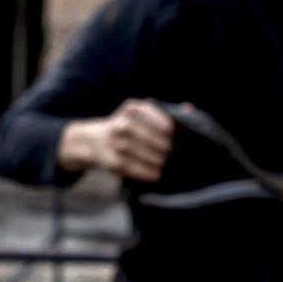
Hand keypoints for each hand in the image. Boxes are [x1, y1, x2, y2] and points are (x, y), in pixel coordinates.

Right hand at [57, 99, 176, 182]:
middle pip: (161, 143)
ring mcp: (118, 144)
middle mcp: (124, 125)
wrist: (93, 141)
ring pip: (152, 158)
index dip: (174, 135)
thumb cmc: (126, 126)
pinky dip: (150, 173)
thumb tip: (189, 108)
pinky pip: (140, 170)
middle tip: (172, 155)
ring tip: (165, 164)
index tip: (176, 139)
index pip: (166, 125)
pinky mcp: (114, 162)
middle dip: (169, 151)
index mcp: (134, 109)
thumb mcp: (139, 114)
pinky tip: (156, 173)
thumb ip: (164, 111)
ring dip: (161, 163)